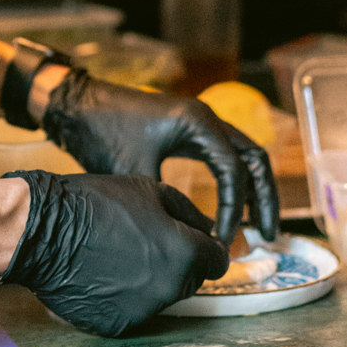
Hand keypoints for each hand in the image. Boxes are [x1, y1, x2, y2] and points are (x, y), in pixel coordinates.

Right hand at [2, 171, 227, 335]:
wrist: (42, 231)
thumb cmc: (96, 203)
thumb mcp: (150, 191)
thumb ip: (189, 213)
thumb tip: (211, 227)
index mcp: (186, 254)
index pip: (217, 260)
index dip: (206, 247)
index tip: (189, 239)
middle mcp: (171, 289)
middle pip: (191, 280)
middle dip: (179, 262)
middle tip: (145, 240)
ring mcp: (143, 311)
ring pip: (161, 296)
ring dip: (151, 279)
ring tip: (118, 255)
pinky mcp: (116, 325)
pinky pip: (132, 310)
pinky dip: (123, 296)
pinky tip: (102, 274)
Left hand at [40, 72, 279, 245]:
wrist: (77, 106)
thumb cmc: (103, 135)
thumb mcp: (137, 174)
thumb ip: (172, 204)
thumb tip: (200, 237)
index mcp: (199, 124)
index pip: (235, 171)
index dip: (235, 210)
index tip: (225, 240)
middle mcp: (207, 119)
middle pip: (256, 159)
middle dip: (265, 199)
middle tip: (269, 234)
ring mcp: (200, 123)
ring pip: (245, 157)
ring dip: (254, 190)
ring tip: (256, 226)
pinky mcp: (190, 131)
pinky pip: (225, 157)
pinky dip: (234, 182)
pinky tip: (231, 209)